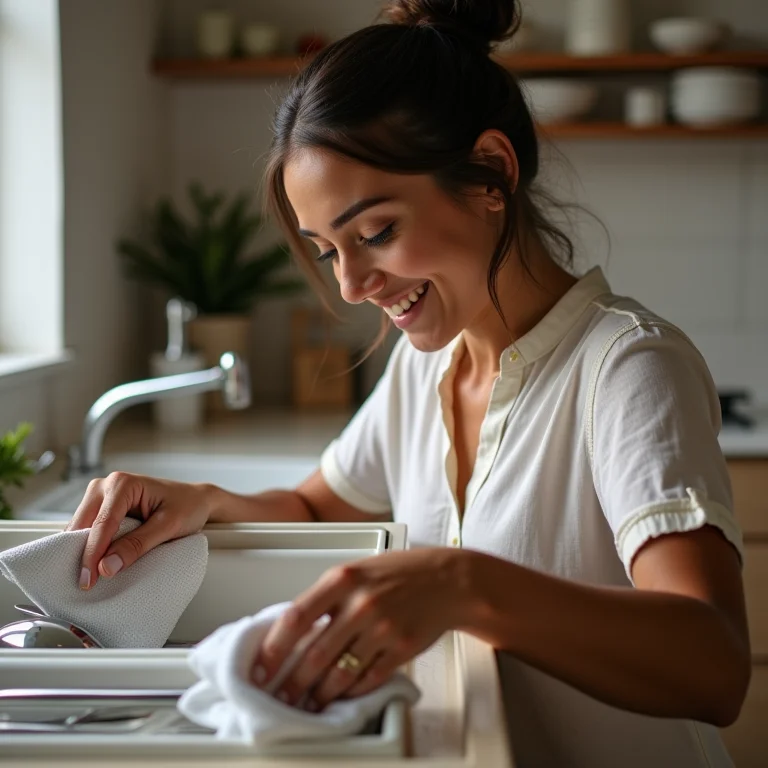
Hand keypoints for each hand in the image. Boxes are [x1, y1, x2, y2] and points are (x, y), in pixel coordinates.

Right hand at [65, 472, 212, 589]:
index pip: (102, 523)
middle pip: (83, 523)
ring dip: (81, 550)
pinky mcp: (102, 506)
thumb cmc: (187, 506)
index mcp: (124, 484)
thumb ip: (138, 545)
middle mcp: (108, 485)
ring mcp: (102, 495)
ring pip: (80, 526)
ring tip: (87, 577)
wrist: (196, 500)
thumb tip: (107, 566)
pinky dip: (88, 546)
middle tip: (85, 583)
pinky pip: (88, 528)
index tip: (89, 579)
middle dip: (81, 553)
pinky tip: (92, 563)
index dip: (93, 553)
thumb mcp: (168, 526)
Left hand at [252, 548, 470, 710]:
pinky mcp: (401, 649)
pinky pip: (368, 679)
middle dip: (292, 683)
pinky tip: (342, 694)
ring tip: (308, 701)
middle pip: (314, 655)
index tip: (261, 667)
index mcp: (343, 579)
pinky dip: (351, 691)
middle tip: (280, 695)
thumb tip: (293, 630)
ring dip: (319, 694)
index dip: (273, 648)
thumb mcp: (356, 571)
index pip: (296, 617)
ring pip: (339, 674)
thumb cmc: (398, 573)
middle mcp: (361, 603)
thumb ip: (326, 597)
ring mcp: (382, 628)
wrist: (446, 580)